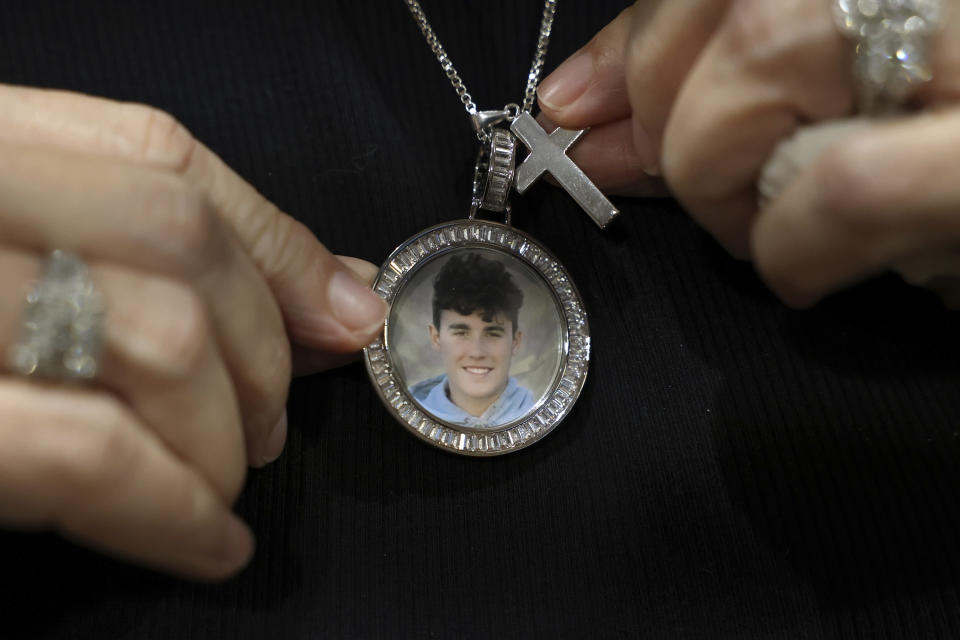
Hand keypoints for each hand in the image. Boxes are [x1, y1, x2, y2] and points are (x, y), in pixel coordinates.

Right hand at [0, 85, 385, 578]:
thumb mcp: (7, 265)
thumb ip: (144, 260)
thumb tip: (329, 293)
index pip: (157, 154)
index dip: (272, 241)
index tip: (340, 310)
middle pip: (172, 238)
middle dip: (260, 343)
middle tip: (270, 422)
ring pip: (153, 336)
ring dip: (221, 432)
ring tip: (224, 482)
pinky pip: (85, 451)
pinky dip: (171, 506)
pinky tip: (204, 541)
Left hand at [538, 0, 959, 305]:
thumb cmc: (941, 127)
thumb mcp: (845, 77)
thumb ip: (714, 70)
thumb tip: (581, 108)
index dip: (636, 44)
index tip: (580, 105)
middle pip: (741, 18)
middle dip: (678, 127)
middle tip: (703, 189)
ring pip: (765, 73)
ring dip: (726, 188)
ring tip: (773, 229)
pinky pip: (844, 187)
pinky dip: (794, 246)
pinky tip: (809, 267)